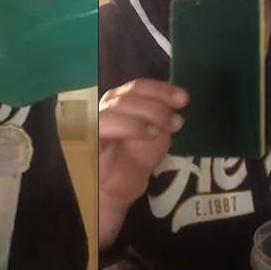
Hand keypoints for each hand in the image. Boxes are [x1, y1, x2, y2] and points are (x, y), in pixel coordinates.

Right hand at [98, 79, 187, 209]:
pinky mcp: (87, 135)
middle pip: (130, 93)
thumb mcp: (158, 129)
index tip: (183, 99)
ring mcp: (93, 117)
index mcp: (122, 98)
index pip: (139, 85)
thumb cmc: (138, 155)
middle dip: (158, 105)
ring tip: (164, 129)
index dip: (162, 89)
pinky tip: (150, 134)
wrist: (123, 185)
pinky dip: (130, 125)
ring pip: (118, 105)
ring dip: (147, 114)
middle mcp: (106, 104)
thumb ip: (164, 112)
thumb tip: (178, 99)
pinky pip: (105, 124)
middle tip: (177, 121)